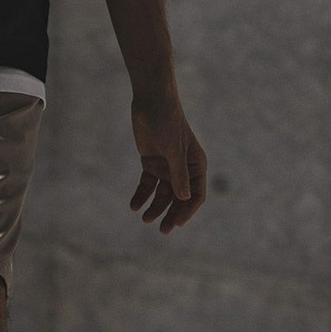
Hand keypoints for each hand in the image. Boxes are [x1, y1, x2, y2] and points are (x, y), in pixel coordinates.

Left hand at [129, 92, 206, 231]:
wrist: (150, 101)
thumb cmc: (167, 122)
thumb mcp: (173, 150)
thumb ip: (178, 175)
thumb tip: (184, 199)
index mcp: (196, 165)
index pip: (196, 195)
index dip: (187, 210)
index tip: (177, 223)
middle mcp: (183, 168)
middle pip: (179, 198)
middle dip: (171, 214)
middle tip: (163, 230)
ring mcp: (167, 166)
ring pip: (162, 194)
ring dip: (155, 207)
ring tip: (144, 218)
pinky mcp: (151, 162)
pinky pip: (147, 184)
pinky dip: (141, 195)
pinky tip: (134, 205)